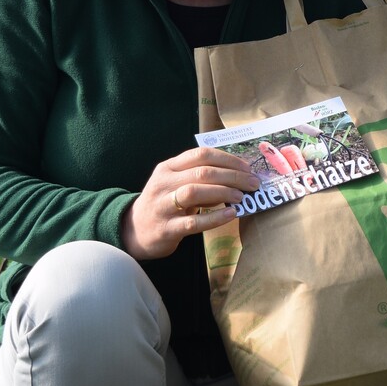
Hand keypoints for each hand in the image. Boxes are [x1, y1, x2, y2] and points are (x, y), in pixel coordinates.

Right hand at [122, 147, 260, 259]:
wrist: (133, 231)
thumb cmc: (163, 204)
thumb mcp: (175, 183)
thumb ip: (199, 177)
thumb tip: (237, 175)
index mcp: (168, 167)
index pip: (201, 154)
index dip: (227, 159)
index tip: (247, 167)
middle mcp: (164, 183)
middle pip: (202, 172)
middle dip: (232, 176)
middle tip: (253, 183)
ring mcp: (163, 205)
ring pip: (195, 192)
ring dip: (223, 192)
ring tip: (241, 197)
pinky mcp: (166, 228)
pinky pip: (193, 221)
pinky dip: (214, 217)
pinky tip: (231, 215)